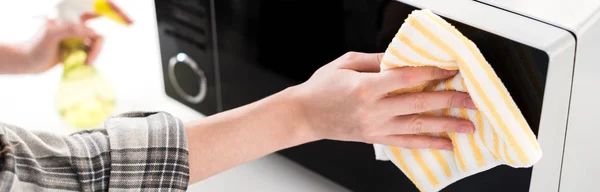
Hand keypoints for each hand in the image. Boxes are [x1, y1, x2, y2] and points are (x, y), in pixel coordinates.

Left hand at [21, 0, 131, 73]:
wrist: (26, 62)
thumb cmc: (34, 47)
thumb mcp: (49, 35)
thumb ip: (69, 30)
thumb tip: (89, 32)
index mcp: (69, 15)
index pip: (95, 9)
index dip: (114, 11)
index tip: (129, 21)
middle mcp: (75, 24)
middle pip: (97, 33)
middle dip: (97, 48)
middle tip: (89, 61)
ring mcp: (76, 37)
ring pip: (95, 46)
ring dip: (90, 57)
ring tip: (77, 65)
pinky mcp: (77, 48)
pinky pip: (91, 53)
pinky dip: (87, 60)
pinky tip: (76, 65)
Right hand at [291, 52, 475, 149]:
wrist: (304, 115)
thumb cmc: (321, 88)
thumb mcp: (346, 63)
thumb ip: (375, 60)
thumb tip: (401, 58)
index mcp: (367, 87)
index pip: (407, 78)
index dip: (432, 74)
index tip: (450, 71)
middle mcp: (374, 109)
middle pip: (419, 104)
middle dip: (449, 101)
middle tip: (471, 100)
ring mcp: (376, 126)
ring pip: (417, 126)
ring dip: (445, 126)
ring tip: (467, 125)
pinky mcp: (375, 138)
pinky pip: (406, 143)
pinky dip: (427, 144)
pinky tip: (444, 145)